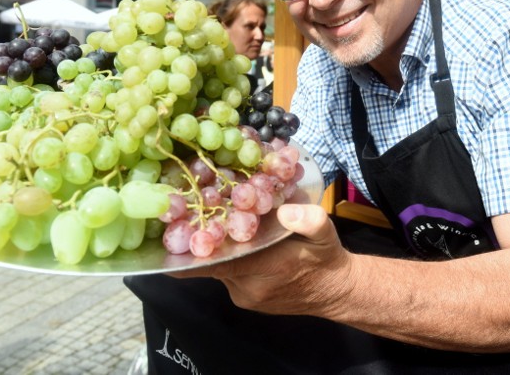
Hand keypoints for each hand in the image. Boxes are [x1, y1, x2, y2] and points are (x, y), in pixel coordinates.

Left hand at [171, 204, 352, 315]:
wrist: (337, 292)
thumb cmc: (327, 259)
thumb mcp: (325, 233)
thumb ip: (309, 220)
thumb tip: (285, 210)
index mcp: (262, 269)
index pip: (212, 263)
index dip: (189, 249)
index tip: (172, 229)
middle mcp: (246, 287)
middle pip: (211, 262)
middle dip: (202, 239)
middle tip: (193, 210)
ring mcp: (243, 295)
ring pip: (219, 267)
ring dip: (216, 248)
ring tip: (214, 220)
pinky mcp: (245, 298)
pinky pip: (227, 274)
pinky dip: (228, 258)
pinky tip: (234, 239)